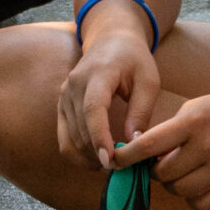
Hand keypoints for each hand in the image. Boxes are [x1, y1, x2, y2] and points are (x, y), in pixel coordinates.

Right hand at [58, 23, 161, 169]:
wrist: (110, 40)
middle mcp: (74, 85)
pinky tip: (97, 160)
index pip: (93, 108)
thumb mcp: (148, 80)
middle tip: (124, 170)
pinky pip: (64, 139)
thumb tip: (135, 143)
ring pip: (71, 138)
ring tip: (114, 166)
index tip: (110, 160)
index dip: (99, 136)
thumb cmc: (134, 59)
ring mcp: (64, 96)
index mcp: (98, 74)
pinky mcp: (61, 106)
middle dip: (100, 154)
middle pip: (81, 128)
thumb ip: (141, 111)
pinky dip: (78, 155)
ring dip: (90, 157)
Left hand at [115, 86, 209, 209]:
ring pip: (181, 192)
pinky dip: (195, 199)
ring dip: (177, 186)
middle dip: (159, 172)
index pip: (149, 144)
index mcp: (194, 120)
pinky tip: (202, 185)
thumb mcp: (201, 105)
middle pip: (164, 174)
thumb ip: (173, 128)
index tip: (116, 162)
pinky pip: (202, 205)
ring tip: (187, 172)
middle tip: (166, 165)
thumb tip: (147, 153)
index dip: (128, 157)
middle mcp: (207, 146)